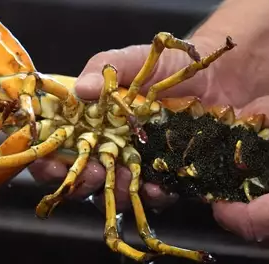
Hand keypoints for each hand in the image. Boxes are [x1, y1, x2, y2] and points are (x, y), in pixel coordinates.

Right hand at [29, 34, 249, 211]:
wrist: (220, 79)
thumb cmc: (167, 70)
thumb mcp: (133, 61)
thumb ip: (105, 69)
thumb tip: (82, 88)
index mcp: (92, 126)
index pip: (58, 150)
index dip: (48, 161)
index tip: (49, 163)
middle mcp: (109, 152)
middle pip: (82, 181)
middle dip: (81, 182)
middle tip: (91, 172)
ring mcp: (137, 169)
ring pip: (115, 195)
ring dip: (115, 193)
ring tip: (127, 179)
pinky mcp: (166, 179)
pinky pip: (154, 197)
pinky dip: (154, 195)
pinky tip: (159, 186)